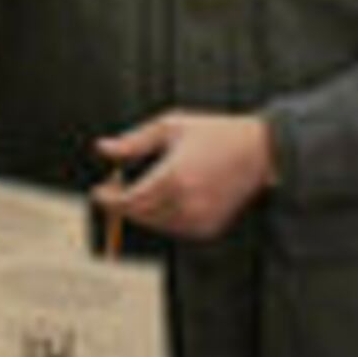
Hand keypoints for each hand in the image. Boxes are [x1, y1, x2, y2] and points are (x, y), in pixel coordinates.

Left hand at [90, 113, 273, 241]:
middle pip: (138, 215)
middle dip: (122, 204)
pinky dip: (164, 218)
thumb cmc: (216, 134)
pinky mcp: (208, 228)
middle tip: (115, 189)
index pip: (128, 200)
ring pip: (155, 224)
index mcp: (173, 177)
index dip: (108, 199)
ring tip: (143, 189)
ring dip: (142, 211)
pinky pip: (174, 229)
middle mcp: (186, 203)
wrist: (259, 151)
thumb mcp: (171, 127)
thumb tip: (103, 149)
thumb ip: (134, 141)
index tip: (98, 192)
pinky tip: (167, 198)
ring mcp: (199, 219)